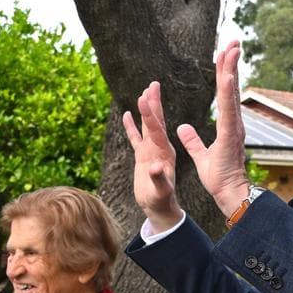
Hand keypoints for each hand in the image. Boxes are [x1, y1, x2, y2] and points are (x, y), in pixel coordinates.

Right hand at [123, 81, 183, 232]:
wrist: (159, 208)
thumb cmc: (161, 201)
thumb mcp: (161, 191)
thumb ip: (159, 178)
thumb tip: (154, 167)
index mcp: (165, 152)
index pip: (157, 130)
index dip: (150, 114)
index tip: (145, 98)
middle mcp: (160, 148)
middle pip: (155, 122)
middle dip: (153, 104)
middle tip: (153, 85)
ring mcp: (151, 151)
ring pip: (147, 126)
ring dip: (146, 110)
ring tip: (144, 92)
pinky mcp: (143, 156)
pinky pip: (135, 138)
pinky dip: (131, 126)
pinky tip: (127, 114)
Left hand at [174, 40, 250, 217]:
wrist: (228, 193)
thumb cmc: (218, 178)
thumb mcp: (200, 155)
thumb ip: (192, 140)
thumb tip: (182, 128)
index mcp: (227, 126)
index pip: (224, 94)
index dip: (224, 74)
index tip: (224, 55)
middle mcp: (233, 123)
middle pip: (230, 88)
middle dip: (231, 63)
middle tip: (233, 41)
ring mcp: (233, 127)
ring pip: (230, 93)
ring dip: (230, 70)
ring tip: (231, 49)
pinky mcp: (230, 135)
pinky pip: (228, 109)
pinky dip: (228, 91)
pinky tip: (227, 75)